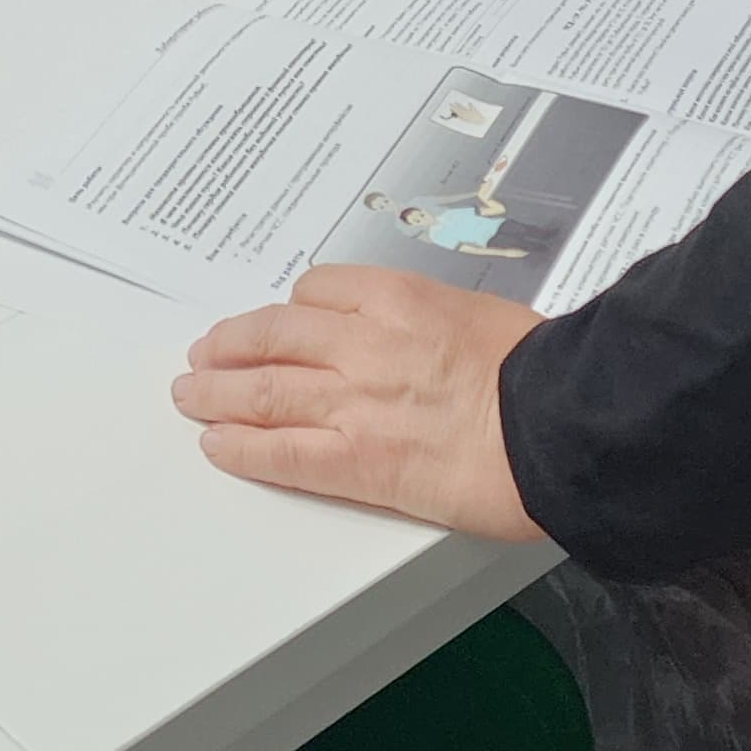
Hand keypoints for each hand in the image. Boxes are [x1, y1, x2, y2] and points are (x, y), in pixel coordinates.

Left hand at [174, 266, 546, 540]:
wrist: (560, 426)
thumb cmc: (545, 374)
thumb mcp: (488, 318)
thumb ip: (442, 327)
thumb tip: (436, 345)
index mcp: (400, 299)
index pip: (320, 289)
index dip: (292, 307)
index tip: (280, 318)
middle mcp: (364, 343)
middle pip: (273, 335)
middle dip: (231, 343)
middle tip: (205, 351)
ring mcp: (353, 402)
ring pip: (261, 388)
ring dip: (216, 391)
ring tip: (190, 393)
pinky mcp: (356, 461)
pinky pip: (280, 452)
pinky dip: (239, 447)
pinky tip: (217, 445)